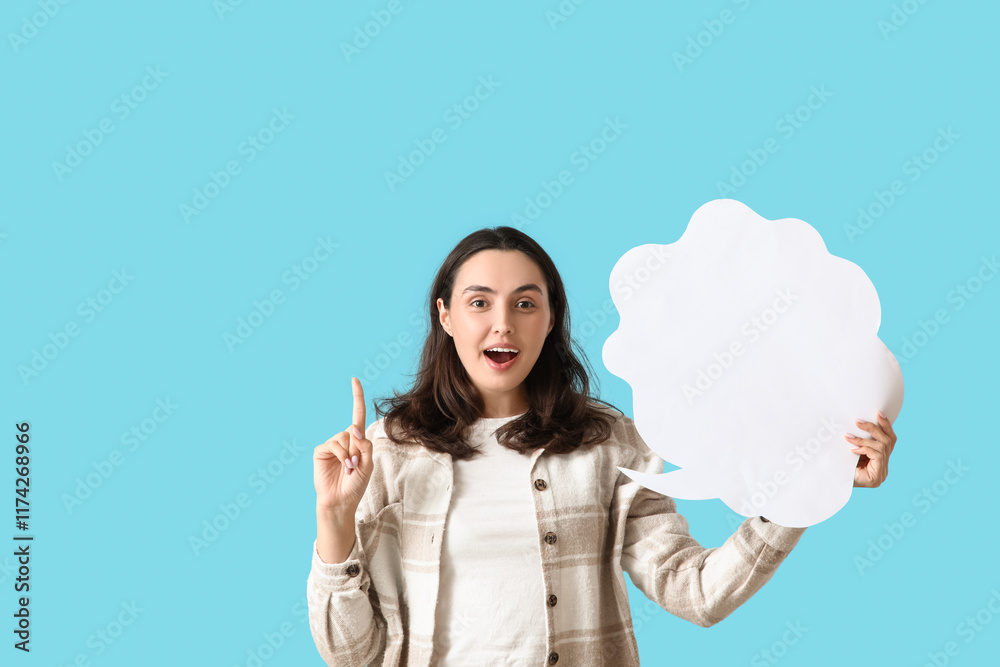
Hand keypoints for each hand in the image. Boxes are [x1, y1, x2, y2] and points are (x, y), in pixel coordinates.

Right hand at [313, 377, 374, 513]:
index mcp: (358, 441)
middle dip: (358, 447)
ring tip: (349, 468)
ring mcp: (332, 445)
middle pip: (354, 429)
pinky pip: (334, 444)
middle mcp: (345, 440)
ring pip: (344, 436)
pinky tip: (343, 466)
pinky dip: (341, 455)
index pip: (357, 415)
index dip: (357, 397)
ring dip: (350, 454)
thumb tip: (355, 429)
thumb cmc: (356, 485)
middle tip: (356, 465)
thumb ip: (366, 446)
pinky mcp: (321, 451)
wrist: (340, 501)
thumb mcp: (368, 465)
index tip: (354, 380)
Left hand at [845, 410, 896, 487]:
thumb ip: (859, 440)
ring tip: (848, 435)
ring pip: (882, 447)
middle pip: (889, 441)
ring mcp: (882, 472)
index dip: (886, 426)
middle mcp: (884, 466)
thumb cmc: (839, 465)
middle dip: (875, 428)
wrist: (832, 484)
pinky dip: (864, 448)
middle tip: (859, 421)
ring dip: (864, 439)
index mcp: (880, 460)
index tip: (878, 413)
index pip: (889, 439)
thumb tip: (859, 421)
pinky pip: (877, 455)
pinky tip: (852, 450)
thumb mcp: (851, 449)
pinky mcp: (877, 477)